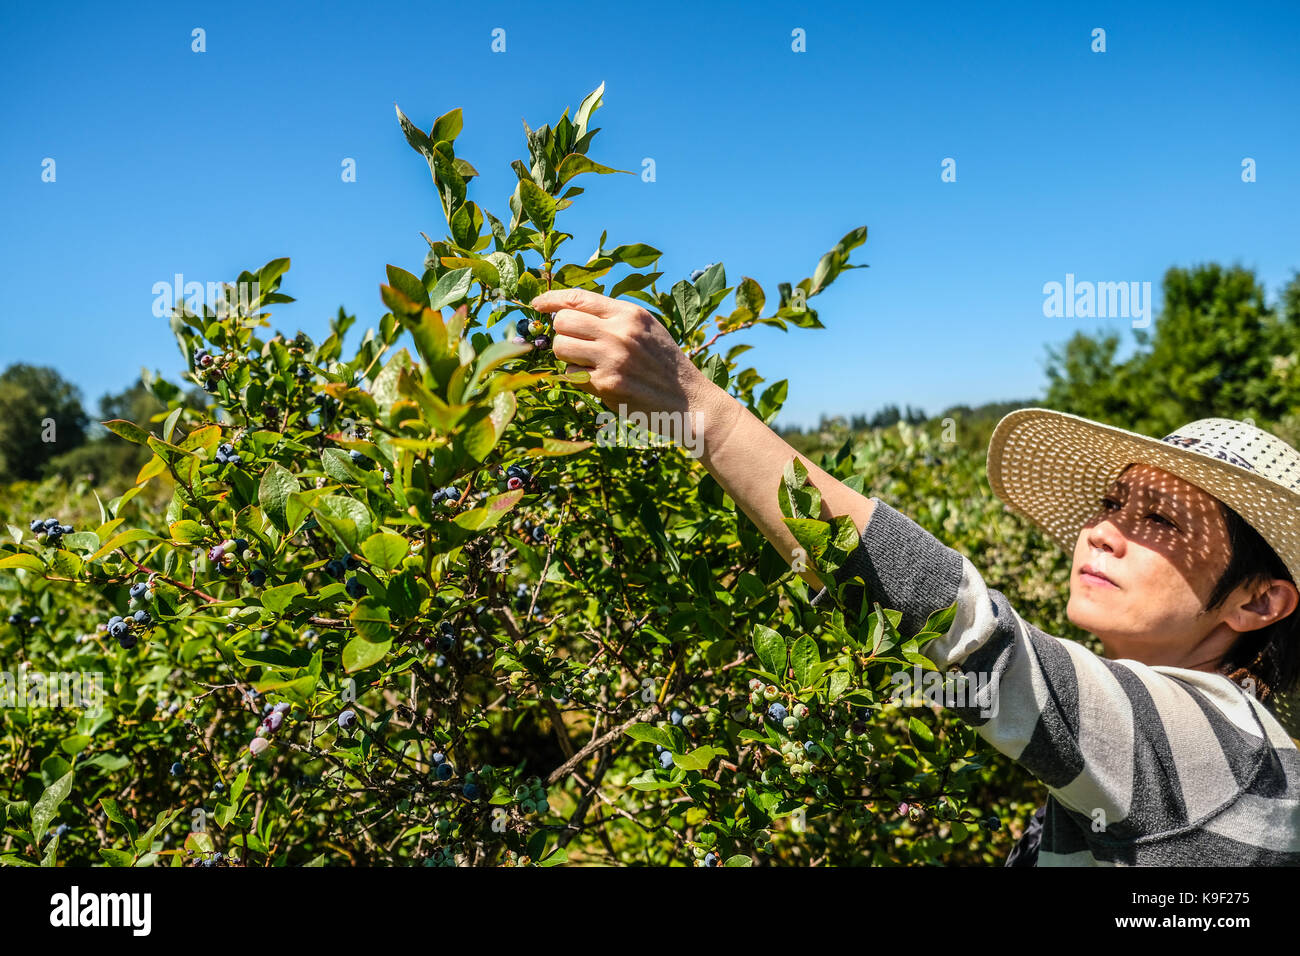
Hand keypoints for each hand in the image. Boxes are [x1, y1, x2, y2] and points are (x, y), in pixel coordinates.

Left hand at [529, 288, 715, 421]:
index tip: (538, 305)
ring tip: (588, 365)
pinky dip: (579, 380)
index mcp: (629, 313)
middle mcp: (620, 332)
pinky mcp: (607, 384)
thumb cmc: (665, 365)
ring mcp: (612, 358)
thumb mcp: (647, 329)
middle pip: (562, 322)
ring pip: (560, 348)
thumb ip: (614, 318)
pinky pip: (571, 376)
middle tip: (576, 346)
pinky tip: (599, 382)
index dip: (552, 299)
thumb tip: (568, 311)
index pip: (579, 298)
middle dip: (562, 334)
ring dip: (567, 358)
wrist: (689, 401)